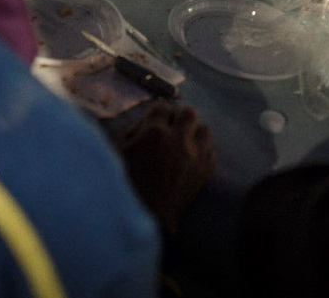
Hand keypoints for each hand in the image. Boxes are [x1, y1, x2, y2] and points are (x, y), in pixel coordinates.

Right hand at [115, 102, 214, 234]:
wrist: (147, 220)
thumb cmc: (126, 186)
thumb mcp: (117, 154)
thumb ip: (131, 133)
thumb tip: (145, 123)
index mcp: (154, 133)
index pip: (162, 107)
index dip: (157, 114)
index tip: (154, 123)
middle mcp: (179, 140)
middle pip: (188, 112)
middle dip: (179, 117)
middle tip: (171, 129)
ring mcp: (196, 157)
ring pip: (204, 129)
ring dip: (193, 133)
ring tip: (183, 144)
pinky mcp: (206, 172)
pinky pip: (211, 150)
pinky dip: (201, 151)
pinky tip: (190, 159)